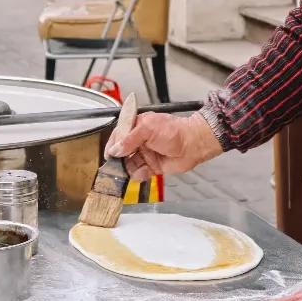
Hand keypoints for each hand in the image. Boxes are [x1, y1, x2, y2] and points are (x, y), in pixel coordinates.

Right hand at [105, 111, 222, 178]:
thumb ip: (130, 139)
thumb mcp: (148, 129)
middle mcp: (139, 140)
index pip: (118, 135)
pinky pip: (139, 173)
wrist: (193, 145)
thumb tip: (115, 149)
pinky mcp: (151, 166)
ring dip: (129, 169)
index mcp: (137, 126)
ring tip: (133, 169)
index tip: (108, 154)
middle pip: (121, 152)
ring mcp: (145, 154)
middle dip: (119, 160)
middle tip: (117, 166)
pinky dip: (139, 175)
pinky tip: (143, 172)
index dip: (112, 145)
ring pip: (129, 164)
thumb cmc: (175, 131)